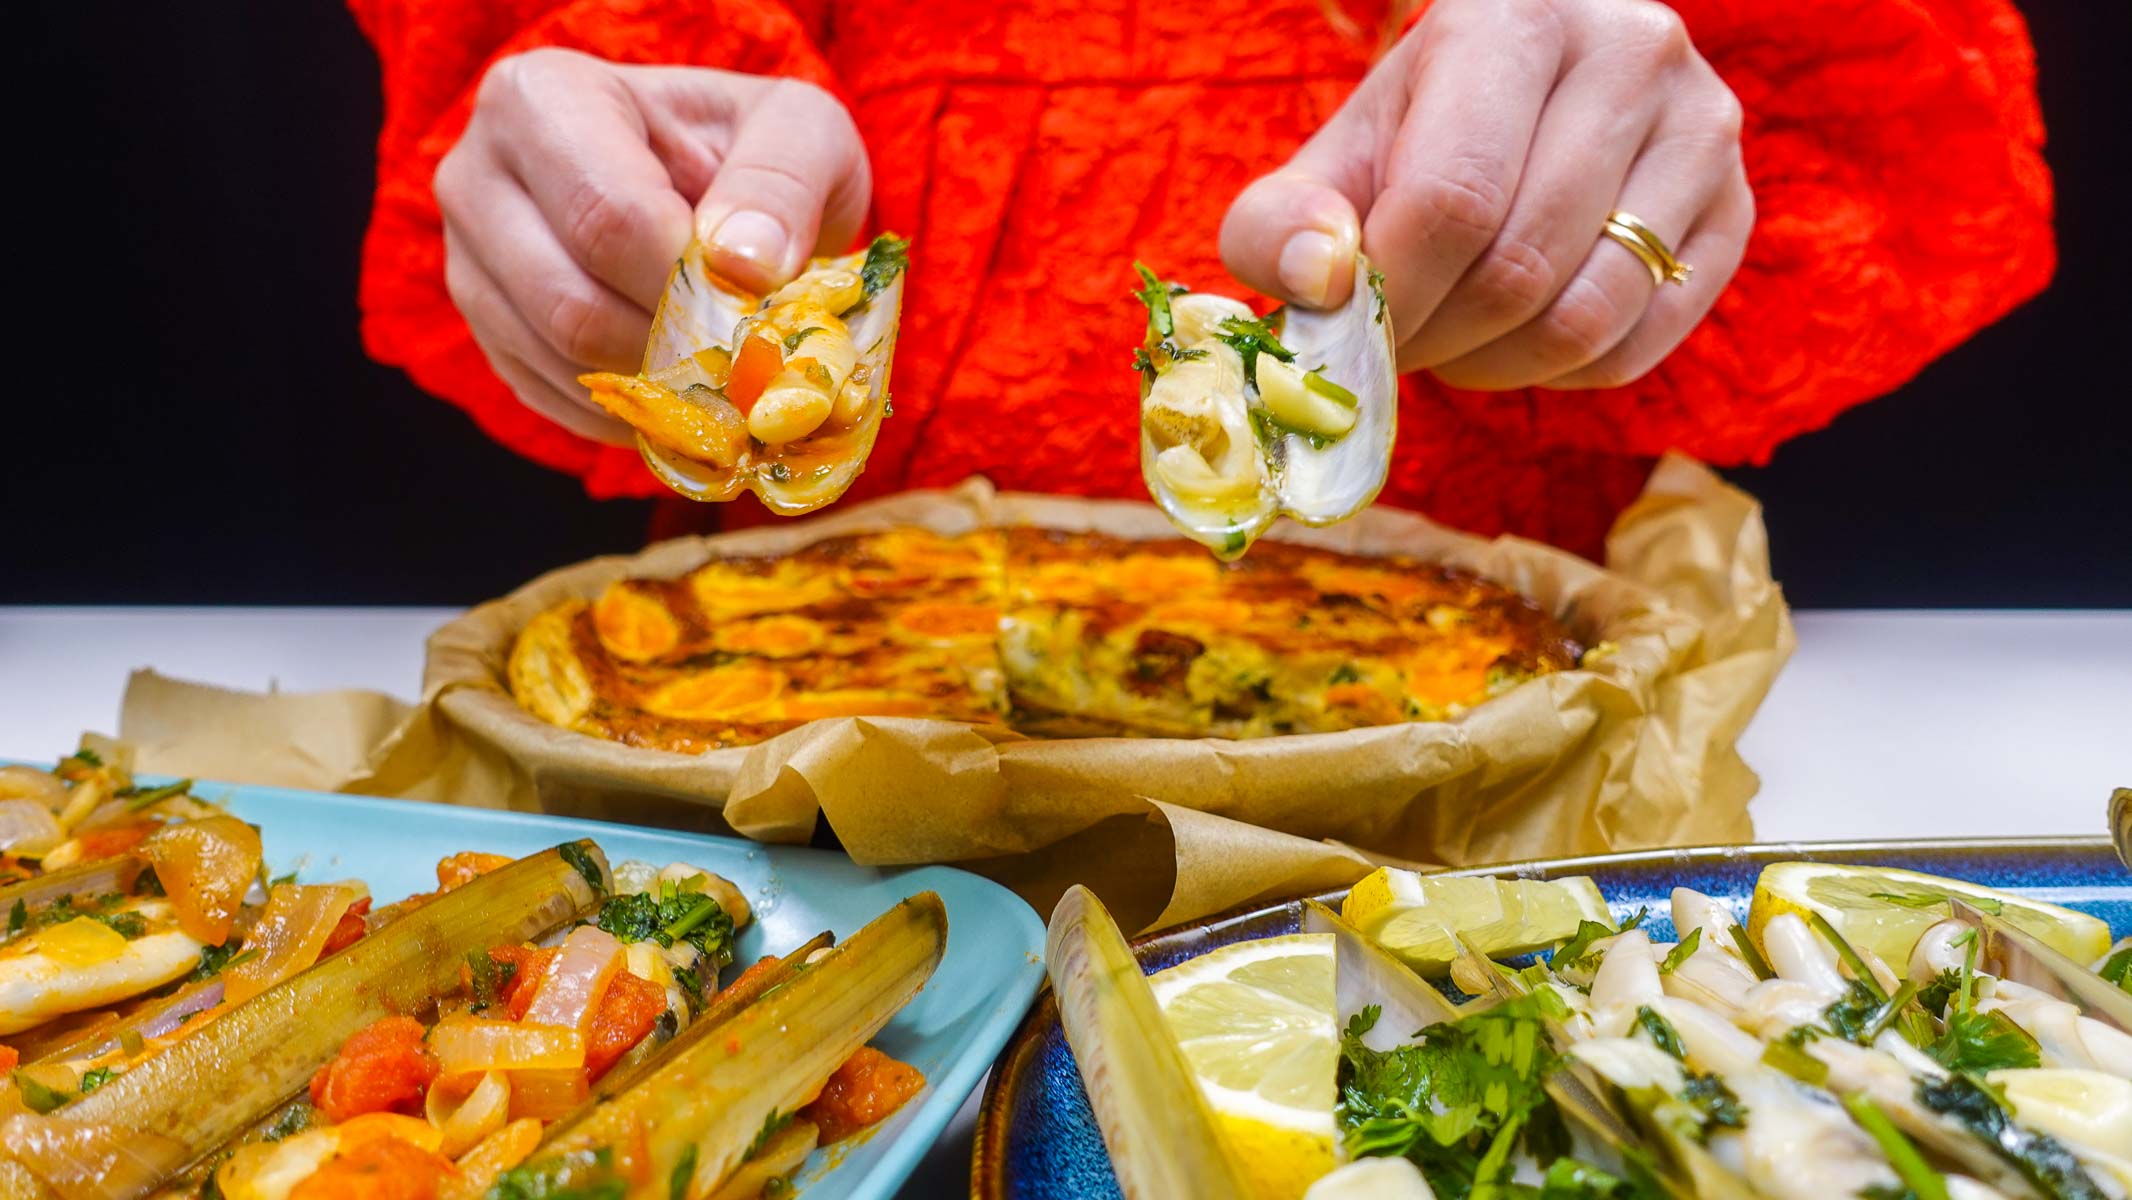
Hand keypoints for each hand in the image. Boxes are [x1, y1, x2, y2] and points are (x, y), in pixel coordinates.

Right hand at [434, 49, 868, 441]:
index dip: (689, 285)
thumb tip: (743, 265)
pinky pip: (554, 398)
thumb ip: (782, 182)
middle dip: (676, 346)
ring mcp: (468, 264)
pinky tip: (682, 382)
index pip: (608, 218)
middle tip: (747, 353)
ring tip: (723, 364)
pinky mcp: (487, 335)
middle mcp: (475, 177)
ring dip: (658, 384)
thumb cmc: (754, 147)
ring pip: (560, 360)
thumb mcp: (799, 130)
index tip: (754, 307)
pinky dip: (632, 407)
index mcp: (541, 98)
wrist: (715, 184)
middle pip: (571, 304)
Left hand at [1221, 0, 1749, 387]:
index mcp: (1516, 17)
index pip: (1453, 197)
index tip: (1354, 327)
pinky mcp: (1736, 209)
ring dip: (1496, 364)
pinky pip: (1640, 344)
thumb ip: (1281, 225)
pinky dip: (1561, 373)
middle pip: (1520, 266)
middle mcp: (1632, 52)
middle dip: (1438, 338)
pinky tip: (1520, 339)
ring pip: (1587, 317)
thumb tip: (1321, 283)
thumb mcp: (1333, 160)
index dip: (1394, 294)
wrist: (1524, 101)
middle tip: (1397, 345)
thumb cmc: (1418, 137)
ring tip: (1453, 342)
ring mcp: (1702, 128)